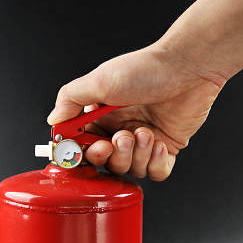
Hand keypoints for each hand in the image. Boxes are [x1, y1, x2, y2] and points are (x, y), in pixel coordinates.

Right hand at [47, 45, 224, 180]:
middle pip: (104, 163)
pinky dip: (156, 164)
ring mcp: (142, 140)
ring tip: (145, 132)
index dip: (79, 153)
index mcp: (100, 115)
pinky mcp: (165, 148)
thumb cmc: (146, 70)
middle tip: (120, 139)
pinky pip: (155, 173)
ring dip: (136, 155)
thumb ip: (70, 99)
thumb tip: (53, 120)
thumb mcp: (100, 80)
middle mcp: (119, 129)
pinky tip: (160, 143)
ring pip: (129, 169)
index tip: (82, 150)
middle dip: (111, 156)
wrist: (188, 69)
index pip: (80, 145)